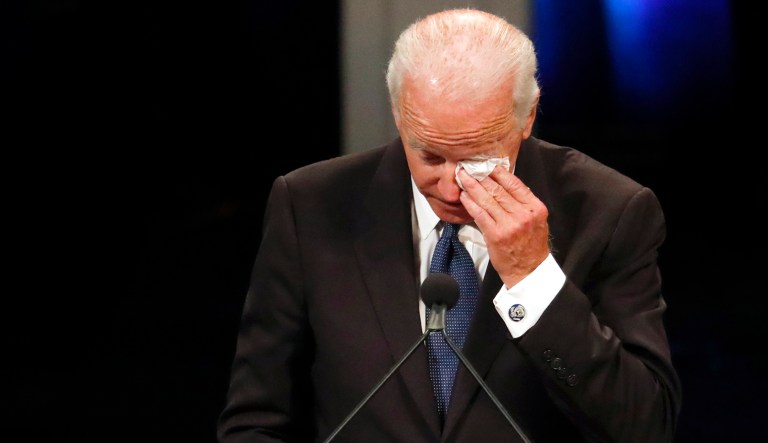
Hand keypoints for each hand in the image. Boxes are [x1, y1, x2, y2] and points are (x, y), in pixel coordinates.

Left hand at [458, 166, 549, 287]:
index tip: (486, 164)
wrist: (529, 270)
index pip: (515, 183)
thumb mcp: (536, 220)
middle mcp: (523, 214)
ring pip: (487, 199)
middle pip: (498, 189)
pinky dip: (470, 203)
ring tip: (462, 177)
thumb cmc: (530, 245)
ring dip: (472, 186)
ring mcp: (509, 225)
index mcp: (535, 208)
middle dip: (481, 176)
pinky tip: (463, 196)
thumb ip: (523, 203)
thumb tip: (505, 183)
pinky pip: (480, 214)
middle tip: (468, 167)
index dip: (498, 172)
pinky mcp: (495, 235)